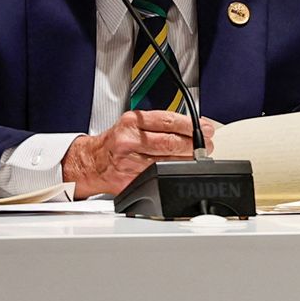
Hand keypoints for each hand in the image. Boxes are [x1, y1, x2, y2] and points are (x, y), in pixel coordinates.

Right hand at [61, 111, 217, 198]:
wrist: (92, 162)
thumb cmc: (115, 142)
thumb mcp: (133, 123)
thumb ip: (159, 123)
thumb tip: (192, 126)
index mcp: (132, 122)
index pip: (168, 121)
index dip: (191, 125)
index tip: (205, 128)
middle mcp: (130, 140)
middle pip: (171, 142)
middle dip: (195, 144)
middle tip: (207, 144)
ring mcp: (130, 162)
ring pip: (168, 161)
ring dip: (189, 160)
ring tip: (199, 156)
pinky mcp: (131, 180)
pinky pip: (159, 176)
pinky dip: (174, 173)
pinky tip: (181, 168)